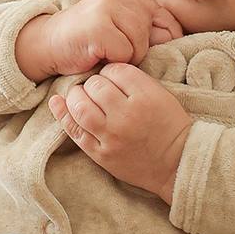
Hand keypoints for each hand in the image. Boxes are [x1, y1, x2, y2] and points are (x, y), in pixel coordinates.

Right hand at [25, 0, 182, 78]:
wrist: (44, 46)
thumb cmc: (84, 43)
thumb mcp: (116, 29)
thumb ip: (142, 28)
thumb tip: (176, 37)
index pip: (164, 15)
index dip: (164, 38)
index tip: (148, 51)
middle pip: (153, 29)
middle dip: (141, 49)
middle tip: (117, 53)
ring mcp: (105, 8)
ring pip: (141, 41)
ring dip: (128, 57)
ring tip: (107, 54)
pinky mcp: (98, 26)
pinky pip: (125, 52)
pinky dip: (114, 62)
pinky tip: (97, 57)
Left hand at [48, 62, 192, 201]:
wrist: (176, 164)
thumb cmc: (170, 125)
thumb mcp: (161, 95)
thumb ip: (135, 80)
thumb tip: (105, 69)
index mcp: (145, 96)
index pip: (115, 70)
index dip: (110, 71)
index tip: (112, 77)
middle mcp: (126, 115)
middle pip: (95, 86)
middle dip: (93, 82)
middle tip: (98, 88)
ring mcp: (111, 136)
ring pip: (80, 106)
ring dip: (77, 96)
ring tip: (81, 96)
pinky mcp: (101, 154)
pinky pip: (75, 131)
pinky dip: (63, 114)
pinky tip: (57, 102)